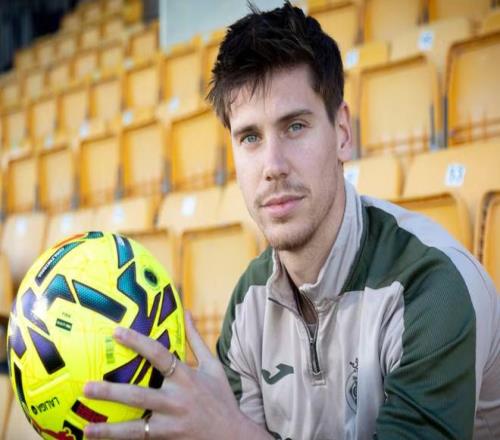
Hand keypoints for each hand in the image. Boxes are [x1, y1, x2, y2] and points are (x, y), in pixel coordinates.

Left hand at [83, 311, 270, 438]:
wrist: (233, 435)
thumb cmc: (221, 397)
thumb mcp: (213, 366)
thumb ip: (196, 339)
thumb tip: (187, 311)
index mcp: (186, 377)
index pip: (159, 355)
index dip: (138, 342)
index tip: (116, 332)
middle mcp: (177, 400)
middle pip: (140, 395)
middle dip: (113, 391)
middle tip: (87, 386)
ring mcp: (172, 423)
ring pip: (137, 427)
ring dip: (110, 428)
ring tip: (87, 427)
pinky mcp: (169, 439)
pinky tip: (102, 439)